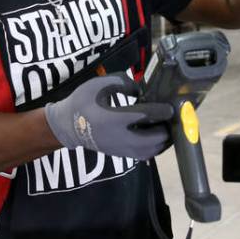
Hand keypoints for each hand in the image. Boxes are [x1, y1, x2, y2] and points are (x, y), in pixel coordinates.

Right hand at [44, 74, 174, 159]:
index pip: (146, 116)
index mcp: (115, 118)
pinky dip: (154, 147)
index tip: (171, 106)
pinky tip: (156, 135)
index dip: (162, 111)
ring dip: (162, 141)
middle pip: (153, 140)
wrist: (67, 125)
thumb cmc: (82, 102)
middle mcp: (120, 137)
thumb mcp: (98, 85)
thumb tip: (141, 89)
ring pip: (150, 152)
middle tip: (172, 118)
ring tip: (167, 128)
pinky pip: (143, 155)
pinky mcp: (120, 153)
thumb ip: (122, 83)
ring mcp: (120, 149)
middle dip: (166, 129)